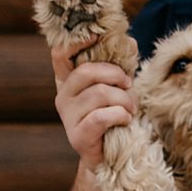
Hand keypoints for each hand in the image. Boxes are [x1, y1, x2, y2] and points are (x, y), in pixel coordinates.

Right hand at [52, 46, 134, 165]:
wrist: (110, 153)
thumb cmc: (113, 113)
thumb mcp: (117, 86)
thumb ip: (121, 64)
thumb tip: (129, 42)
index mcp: (68, 79)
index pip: (60, 54)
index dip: (76, 42)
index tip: (97, 36)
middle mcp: (63, 96)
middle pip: (86, 71)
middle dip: (115, 75)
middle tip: (129, 86)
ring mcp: (67, 117)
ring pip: (99, 94)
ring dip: (124, 99)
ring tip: (131, 108)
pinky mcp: (77, 136)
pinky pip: (101, 117)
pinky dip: (120, 115)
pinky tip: (126, 119)